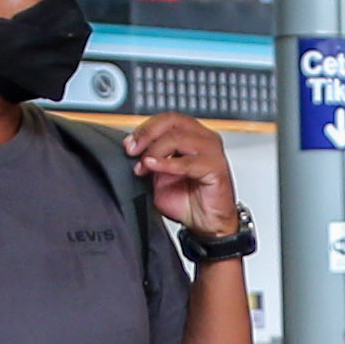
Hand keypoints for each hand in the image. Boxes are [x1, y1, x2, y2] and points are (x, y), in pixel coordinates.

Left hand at [124, 114, 241, 238]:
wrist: (206, 224)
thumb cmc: (188, 200)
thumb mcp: (159, 176)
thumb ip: (149, 159)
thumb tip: (131, 148)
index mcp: (192, 135)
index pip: (166, 119)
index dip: (145, 128)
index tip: (128, 144)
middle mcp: (204, 139)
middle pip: (172, 121)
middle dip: (146, 134)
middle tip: (132, 150)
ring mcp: (212, 152)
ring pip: (178, 138)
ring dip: (155, 151)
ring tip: (144, 166)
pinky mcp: (216, 168)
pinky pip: (188, 162)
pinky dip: (167, 164)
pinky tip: (153, 167)